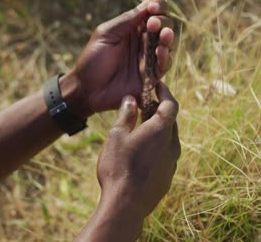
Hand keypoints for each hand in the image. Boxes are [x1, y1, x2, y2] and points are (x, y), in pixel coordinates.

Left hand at [62, 0, 174, 118]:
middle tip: (153, 24)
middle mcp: (143, 42)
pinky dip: (165, 58)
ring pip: (167, 45)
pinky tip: (160, 52)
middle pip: (164, 27)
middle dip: (163, 22)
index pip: (152, 13)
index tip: (154, 7)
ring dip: (168, 38)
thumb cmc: (92, 60)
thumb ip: (127, 20)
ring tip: (164, 35)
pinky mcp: (151, 77)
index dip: (157, 7)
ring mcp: (148, 59)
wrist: (86, 89)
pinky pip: (164, 66)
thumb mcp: (106, 35)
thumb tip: (149, 2)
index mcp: (132, 29)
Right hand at [98, 82, 179, 218]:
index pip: (171, 104)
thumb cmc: (119, 167)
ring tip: (139, 130)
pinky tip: (139, 154)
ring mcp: (171, 163)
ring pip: (168, 140)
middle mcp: (172, 145)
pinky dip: (155, 148)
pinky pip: (164, 157)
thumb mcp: (117, 135)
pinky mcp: (166, 178)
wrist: (125, 205)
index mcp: (161, 130)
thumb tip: (130, 99)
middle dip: (159, 111)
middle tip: (144, 106)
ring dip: (157, 131)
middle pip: (171, 122)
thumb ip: (125, 115)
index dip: (165, 92)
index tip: (158, 85)